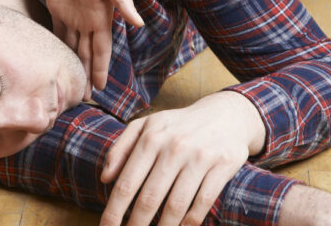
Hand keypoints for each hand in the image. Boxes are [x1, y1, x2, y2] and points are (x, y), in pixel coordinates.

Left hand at [45, 0, 143, 98]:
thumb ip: (123, 4)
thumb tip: (140, 24)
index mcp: (101, 18)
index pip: (101, 50)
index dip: (100, 69)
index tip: (99, 89)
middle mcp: (87, 21)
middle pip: (86, 54)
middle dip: (86, 74)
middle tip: (82, 98)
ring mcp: (72, 16)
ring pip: (72, 47)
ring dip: (71, 64)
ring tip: (69, 84)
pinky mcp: (56, 8)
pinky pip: (56, 32)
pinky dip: (56, 47)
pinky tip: (54, 60)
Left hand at [100, 92, 263, 225]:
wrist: (225, 114)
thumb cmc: (177, 125)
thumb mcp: (145, 125)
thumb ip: (120, 149)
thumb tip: (105, 178)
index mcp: (150, 137)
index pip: (127, 182)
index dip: (114, 210)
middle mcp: (174, 147)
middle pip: (149, 198)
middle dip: (136, 224)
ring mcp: (200, 157)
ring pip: (176, 205)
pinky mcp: (223, 166)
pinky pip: (203, 202)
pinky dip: (190, 221)